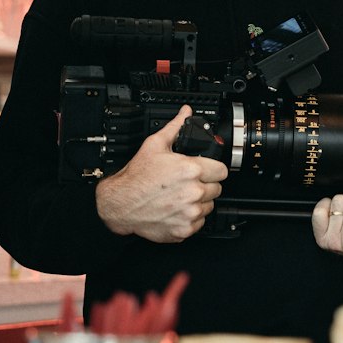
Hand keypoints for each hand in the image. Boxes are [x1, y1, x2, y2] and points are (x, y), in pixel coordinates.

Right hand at [95, 104, 228, 243]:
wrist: (121, 204)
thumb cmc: (136, 177)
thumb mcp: (154, 145)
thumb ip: (175, 127)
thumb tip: (186, 112)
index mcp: (190, 170)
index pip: (222, 171)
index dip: (213, 169)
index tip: (206, 170)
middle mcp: (193, 192)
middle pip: (217, 188)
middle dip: (206, 184)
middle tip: (188, 182)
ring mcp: (190, 212)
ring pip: (209, 206)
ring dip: (200, 201)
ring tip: (181, 195)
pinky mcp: (185, 229)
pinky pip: (200, 223)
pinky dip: (191, 217)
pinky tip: (177, 208)